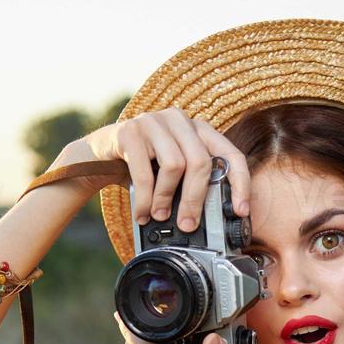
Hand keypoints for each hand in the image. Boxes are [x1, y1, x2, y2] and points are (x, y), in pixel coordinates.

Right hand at [80, 107, 251, 232]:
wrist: (102, 153)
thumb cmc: (144, 165)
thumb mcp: (174, 172)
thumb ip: (194, 183)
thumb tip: (214, 219)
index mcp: (198, 129)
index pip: (231, 154)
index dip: (240, 184)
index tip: (240, 211)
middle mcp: (180, 120)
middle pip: (201, 162)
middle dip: (196, 200)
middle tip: (188, 224)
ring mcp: (155, 121)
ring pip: (175, 165)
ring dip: (166, 198)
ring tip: (159, 215)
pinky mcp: (131, 130)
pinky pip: (145, 171)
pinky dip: (145, 199)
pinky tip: (142, 213)